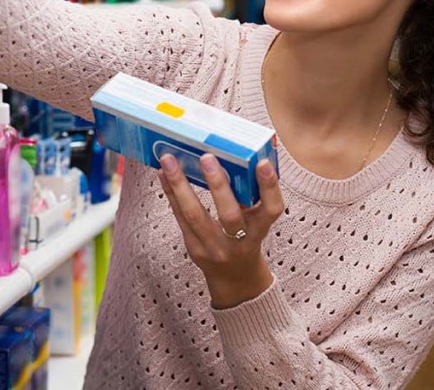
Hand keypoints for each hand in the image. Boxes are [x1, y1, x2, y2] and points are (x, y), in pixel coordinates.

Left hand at [158, 153, 283, 308]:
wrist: (236, 278)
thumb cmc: (247, 238)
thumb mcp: (257, 221)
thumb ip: (249, 196)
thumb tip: (233, 156)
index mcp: (261, 230)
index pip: (272, 209)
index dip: (269, 186)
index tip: (262, 162)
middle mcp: (241, 242)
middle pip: (230, 215)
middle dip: (218, 185)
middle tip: (206, 157)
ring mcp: (215, 248)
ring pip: (195, 216)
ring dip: (180, 185)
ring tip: (169, 160)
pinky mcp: (194, 248)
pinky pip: (180, 218)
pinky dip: (170, 193)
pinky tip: (162, 174)